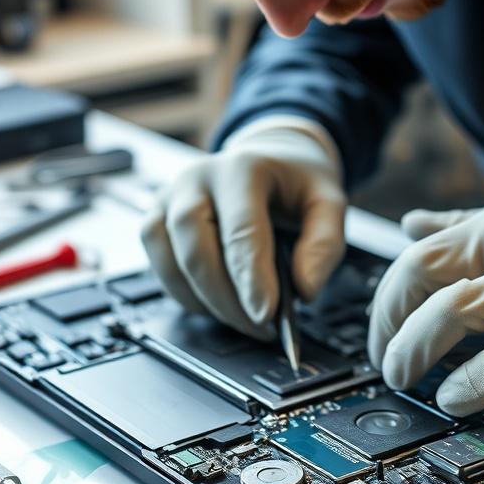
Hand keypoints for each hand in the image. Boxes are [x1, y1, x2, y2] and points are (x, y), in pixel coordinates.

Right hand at [141, 121, 345, 337]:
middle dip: (226, 298)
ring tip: (243, 318)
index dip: (252, 277)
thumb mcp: (328, 201)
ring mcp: (169, 198)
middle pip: (195, 247)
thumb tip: (305, 290)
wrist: (268, 158)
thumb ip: (324, 244)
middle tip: (259, 325)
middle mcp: (196, 179)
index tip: (266, 314)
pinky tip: (218, 304)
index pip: (241, 229)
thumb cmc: (295, 182)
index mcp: (242, 168)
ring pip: (170, 261)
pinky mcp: (155, 221)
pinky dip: (187, 295)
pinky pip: (160, 268)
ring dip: (205, 301)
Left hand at [368, 198, 483, 415]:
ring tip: (403, 377)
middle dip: (387, 322)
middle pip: (417, 274)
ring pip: (449, 312)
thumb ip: (464, 227)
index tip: (382, 330)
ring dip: (412, 350)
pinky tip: (453, 398)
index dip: (386, 299)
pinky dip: (469, 384)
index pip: (416, 254)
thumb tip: (410, 225)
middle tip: (385, 358)